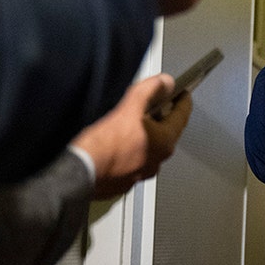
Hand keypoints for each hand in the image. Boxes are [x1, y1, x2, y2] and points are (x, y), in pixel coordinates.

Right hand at [71, 73, 190, 198]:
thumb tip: (165, 82)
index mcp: (164, 142)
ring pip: (149, 149)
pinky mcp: (124, 182)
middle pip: (166, 133)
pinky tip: (117, 144)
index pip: (182, 117)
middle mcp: (157, 161)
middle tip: (155, 104)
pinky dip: (130, 151)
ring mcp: (141, 174)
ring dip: (145, 136)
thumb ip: (150, 90)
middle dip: (162, 118)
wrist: (81, 171)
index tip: (183, 95)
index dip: (183, 102)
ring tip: (132, 123)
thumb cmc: (104, 144)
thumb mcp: (129, 107)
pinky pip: (133, 162)